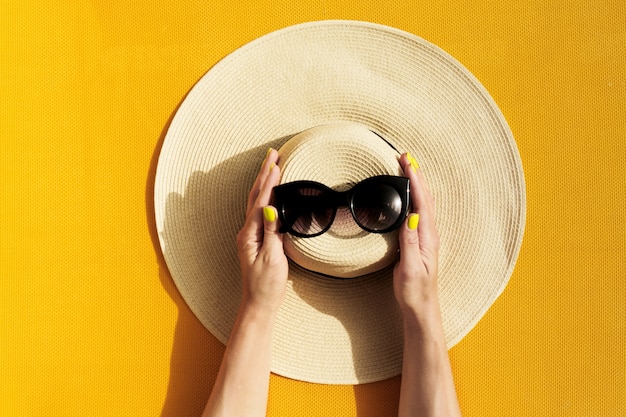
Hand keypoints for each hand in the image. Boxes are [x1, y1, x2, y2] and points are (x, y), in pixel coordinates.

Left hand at [236, 149, 288, 314]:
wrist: (259, 304)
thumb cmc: (266, 286)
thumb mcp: (272, 260)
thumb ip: (271, 233)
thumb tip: (271, 208)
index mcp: (249, 234)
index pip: (261, 201)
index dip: (269, 181)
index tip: (276, 163)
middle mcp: (247, 232)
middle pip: (255, 196)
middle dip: (264, 173)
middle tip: (272, 154)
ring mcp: (250, 235)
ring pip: (256, 201)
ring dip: (264, 182)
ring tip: (272, 165)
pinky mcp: (256, 240)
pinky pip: (260, 211)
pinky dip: (266, 196)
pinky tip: (271, 192)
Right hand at [393, 153, 440, 314]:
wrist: (421, 308)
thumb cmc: (414, 291)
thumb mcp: (409, 268)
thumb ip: (409, 242)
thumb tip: (411, 215)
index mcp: (427, 237)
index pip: (422, 202)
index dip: (415, 180)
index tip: (407, 162)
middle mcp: (429, 234)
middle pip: (426, 197)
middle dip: (417, 175)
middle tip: (405, 157)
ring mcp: (426, 237)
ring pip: (424, 203)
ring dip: (417, 183)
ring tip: (408, 168)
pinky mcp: (420, 241)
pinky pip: (419, 212)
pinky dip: (415, 197)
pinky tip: (409, 195)